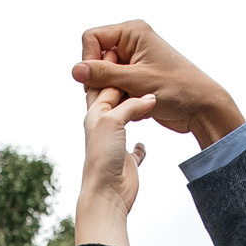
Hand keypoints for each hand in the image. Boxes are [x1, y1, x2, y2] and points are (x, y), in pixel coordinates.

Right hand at [72, 21, 244, 149]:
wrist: (202, 107)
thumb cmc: (176, 89)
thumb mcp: (136, 81)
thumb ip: (104, 75)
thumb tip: (75, 70)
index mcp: (132, 32)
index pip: (92, 38)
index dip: (89, 60)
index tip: (98, 80)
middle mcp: (131, 43)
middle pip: (95, 58)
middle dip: (100, 80)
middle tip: (116, 96)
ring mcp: (132, 61)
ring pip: (103, 77)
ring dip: (111, 93)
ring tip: (130, 102)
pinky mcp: (135, 79)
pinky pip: (114, 88)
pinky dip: (119, 100)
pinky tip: (136, 108)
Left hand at [75, 81, 158, 245]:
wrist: (106, 194)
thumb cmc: (104, 157)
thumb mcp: (113, 121)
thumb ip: (130, 106)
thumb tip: (149, 98)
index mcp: (96, 115)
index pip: (105, 85)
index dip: (115, 69)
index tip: (128, 52)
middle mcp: (105, 127)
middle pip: (116, 101)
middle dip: (126, 86)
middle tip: (141, 69)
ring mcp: (116, 144)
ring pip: (126, 121)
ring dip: (134, 109)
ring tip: (148, 95)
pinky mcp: (127, 161)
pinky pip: (135, 150)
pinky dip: (140, 146)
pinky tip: (143, 144)